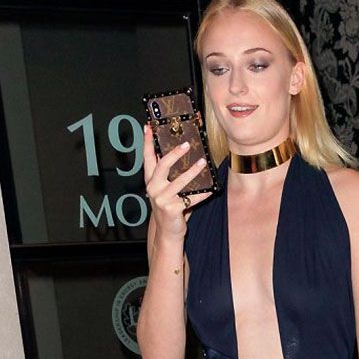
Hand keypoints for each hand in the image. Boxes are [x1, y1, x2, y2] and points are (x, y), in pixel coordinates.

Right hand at [142, 124, 211, 238]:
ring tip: (203, 162)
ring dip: (193, 171)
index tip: (148, 126)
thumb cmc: (170, 207)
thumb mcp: (166, 189)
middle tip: (186, 144)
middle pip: (162, 165)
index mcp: (150, 180)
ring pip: (179, 181)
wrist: (168, 232)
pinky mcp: (172, 209)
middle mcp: (153, 188)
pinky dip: (202, 194)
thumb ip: (169, 175)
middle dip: (174, 153)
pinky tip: (211, 189)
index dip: (147, 142)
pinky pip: (191, 199)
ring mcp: (162, 199)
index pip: (147, 158)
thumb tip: (183, 154)